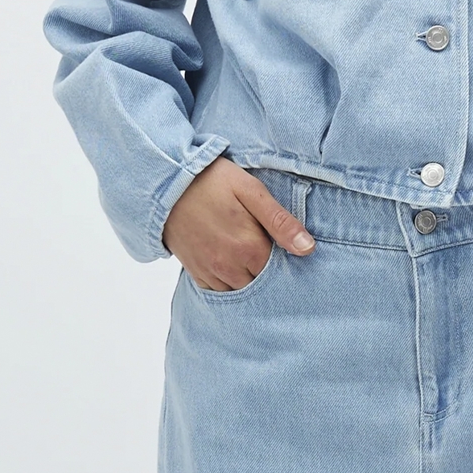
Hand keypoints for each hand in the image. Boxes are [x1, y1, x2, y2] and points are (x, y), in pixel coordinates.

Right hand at [163, 158, 314, 289]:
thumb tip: (308, 248)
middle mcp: (230, 268)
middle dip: (268, 272)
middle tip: (264, 247)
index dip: (285, 260)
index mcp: (249, 249)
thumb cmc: (211, 181)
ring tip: (247, 254)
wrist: (165, 184)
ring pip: (242, 290)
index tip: (283, 246)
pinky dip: (229, 282)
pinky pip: (220, 290)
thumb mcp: (251, 191)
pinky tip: (231, 262)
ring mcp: (212, 273)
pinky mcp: (197, 274)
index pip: (281, 271)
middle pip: (262, 284)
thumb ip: (280, 221)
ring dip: (249, 278)